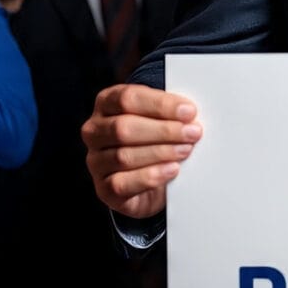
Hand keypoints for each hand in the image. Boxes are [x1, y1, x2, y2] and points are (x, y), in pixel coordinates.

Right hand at [82, 83, 201, 219]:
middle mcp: (95, 130)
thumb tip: (190, 113)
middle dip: (164, 130)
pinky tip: (172, 169)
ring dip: (161, 152)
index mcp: (107, 102)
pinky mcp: (103, 189)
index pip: (128, 98)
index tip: (189, 111)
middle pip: (124, 128)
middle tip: (193, 133)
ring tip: (186, 150)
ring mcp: (96, 161)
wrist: (152, 177)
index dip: (161, 105)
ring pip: (124, 156)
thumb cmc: (158, 135)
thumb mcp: (162, 115)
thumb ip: (171, 109)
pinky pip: (122, 183)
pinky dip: (151, 176)